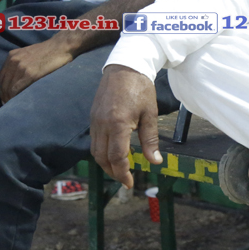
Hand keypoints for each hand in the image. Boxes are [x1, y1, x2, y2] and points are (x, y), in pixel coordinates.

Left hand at [0, 36, 74, 102]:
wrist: (61, 46)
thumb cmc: (48, 52)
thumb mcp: (28, 55)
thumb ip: (20, 64)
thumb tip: (15, 79)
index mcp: (12, 56)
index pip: (1, 77)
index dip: (2, 89)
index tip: (5, 97)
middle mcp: (13, 60)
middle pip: (3, 83)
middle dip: (4, 96)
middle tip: (8, 104)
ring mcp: (21, 67)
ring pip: (8, 88)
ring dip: (9, 98)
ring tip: (13, 105)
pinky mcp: (30, 74)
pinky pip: (16, 89)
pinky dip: (15, 97)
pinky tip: (18, 102)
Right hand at [90, 65, 161, 187]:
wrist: (125, 66)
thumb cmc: (141, 88)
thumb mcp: (150, 114)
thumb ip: (150, 139)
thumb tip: (155, 162)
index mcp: (118, 124)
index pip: (117, 157)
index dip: (123, 173)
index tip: (129, 183)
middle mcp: (102, 124)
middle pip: (102, 158)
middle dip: (113, 172)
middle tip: (125, 179)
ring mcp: (95, 120)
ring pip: (95, 150)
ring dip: (105, 163)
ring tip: (119, 169)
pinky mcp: (93, 116)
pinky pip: (94, 140)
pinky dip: (102, 151)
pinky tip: (113, 152)